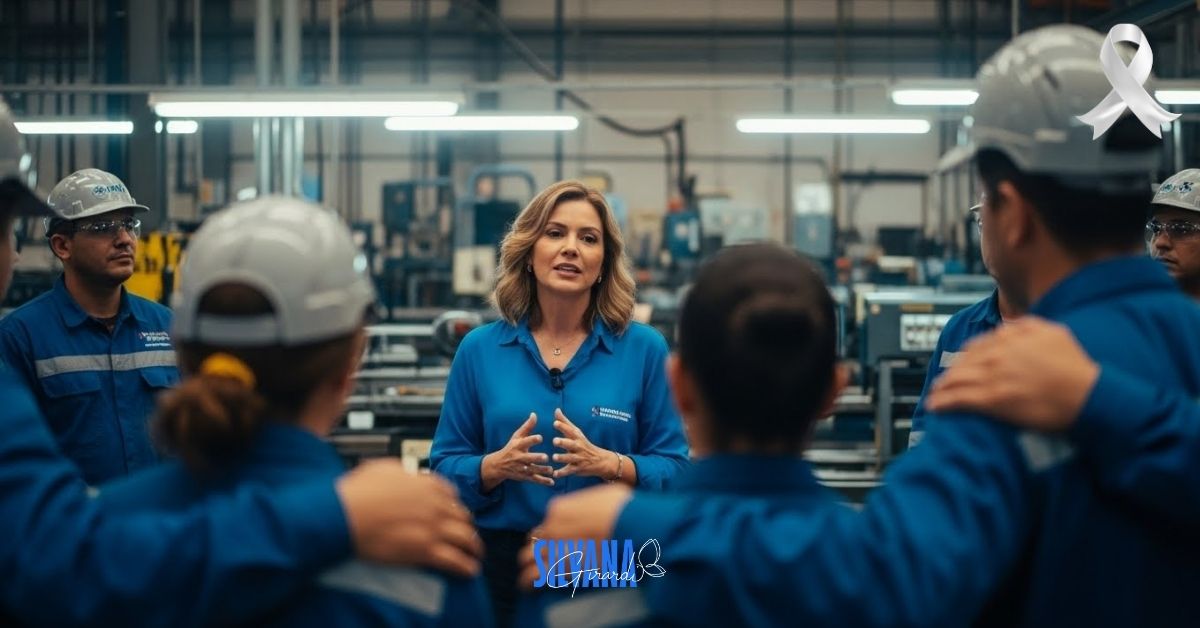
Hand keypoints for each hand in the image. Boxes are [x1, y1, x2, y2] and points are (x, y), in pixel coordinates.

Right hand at [335, 458, 482, 576]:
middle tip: (467, 536)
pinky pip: (455, 561)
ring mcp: (432, 527)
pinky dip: (466, 567)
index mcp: (426, 484)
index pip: (451, 495)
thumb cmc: (356, 492)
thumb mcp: (381, 469)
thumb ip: (400, 471)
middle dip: (467, 527)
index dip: (453, 506)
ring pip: (466, 538)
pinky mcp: (425, 550)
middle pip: (463, 517)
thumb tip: (405, 475)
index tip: (452, 514)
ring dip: (474, 547)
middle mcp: (435, 504)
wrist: (343, 515)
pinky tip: (470, 571)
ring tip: (475, 555)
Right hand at [481, 413, 553, 488]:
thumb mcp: (517, 436)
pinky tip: (552, 482)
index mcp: (518, 446)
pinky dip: (543, 481)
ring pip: (532, 470)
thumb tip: (534, 414)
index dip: (532, 440)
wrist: (499, 465)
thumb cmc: (511, 447)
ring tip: (551, 470)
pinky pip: (534, 480)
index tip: (540, 437)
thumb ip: (527, 426)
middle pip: (528, 458)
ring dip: (542, 470)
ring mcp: (522, 468)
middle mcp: (519, 457)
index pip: (525, 442)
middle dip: (536, 458)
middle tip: (545, 457)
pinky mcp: (524, 477)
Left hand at [517, 484, 633, 588]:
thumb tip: (594, 509)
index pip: (547, 522)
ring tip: (527, 577)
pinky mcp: (556, 567)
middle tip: (541, 557)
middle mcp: (551, 527)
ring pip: (528, 557)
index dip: (553, 532)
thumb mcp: (602, 496)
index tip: (561, 540)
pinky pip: (532, 576)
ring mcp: (551, 547)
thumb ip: (589, 504)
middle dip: (537, 547)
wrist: (627, 526)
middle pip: (535, 539)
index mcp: (559, 509)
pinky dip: (527, 583)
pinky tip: (528, 588)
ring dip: (529, 565)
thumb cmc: (622, 509)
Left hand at [551, 408, 616, 478]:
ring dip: (562, 457)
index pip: (570, 430)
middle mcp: (578, 447)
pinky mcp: (577, 468)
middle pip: (570, 444)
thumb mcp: (576, 432)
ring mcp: (578, 458)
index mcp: (577, 437)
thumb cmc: (584, 444)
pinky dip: (562, 473)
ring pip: (570, 458)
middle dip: (563, 442)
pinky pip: (569, 471)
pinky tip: (555, 474)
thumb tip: (556, 410)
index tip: (555, 423)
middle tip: (555, 441)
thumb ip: (565, 422)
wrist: (600, 460)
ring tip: (554, 457)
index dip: (563, 427)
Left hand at [926, 316, 1099, 431]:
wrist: (1089, 395)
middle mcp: (1000, 354)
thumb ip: (1029, 326)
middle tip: (944, 381)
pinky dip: (944, 402)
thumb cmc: (1077, 368)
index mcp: (1013, 338)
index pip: (980, 345)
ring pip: (958, 378)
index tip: (962, 363)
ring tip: (936, 394)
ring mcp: (996, 376)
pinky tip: (935, 406)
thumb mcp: (1055, 334)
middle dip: (952, 372)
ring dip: (942, 387)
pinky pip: (961, 399)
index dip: (967, 356)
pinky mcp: (994, 399)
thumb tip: (1010, 326)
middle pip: (965, 361)